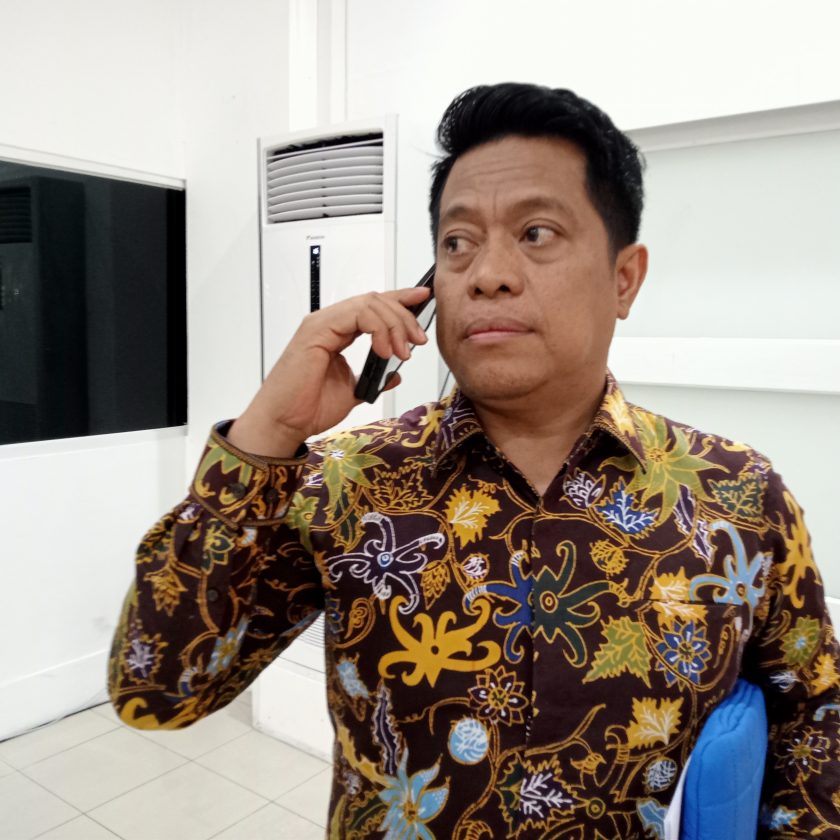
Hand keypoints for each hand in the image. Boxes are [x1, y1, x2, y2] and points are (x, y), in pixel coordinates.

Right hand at [228, 286, 430, 456]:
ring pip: (369, 304)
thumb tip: (395, 374)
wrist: (285, 422)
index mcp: (336, 332)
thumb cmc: (308, 408)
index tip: (423, 300)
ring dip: (394, 324)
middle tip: (418, 340)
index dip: (399, 299)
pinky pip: (356, 315)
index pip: (372, 306)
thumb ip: (374, 378)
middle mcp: (328, 323)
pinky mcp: (316, 330)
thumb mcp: (354, 390)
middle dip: (403, 317)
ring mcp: (321, 324)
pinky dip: (378, 330)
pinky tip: (385, 351)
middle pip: (375, 301)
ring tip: (403, 351)